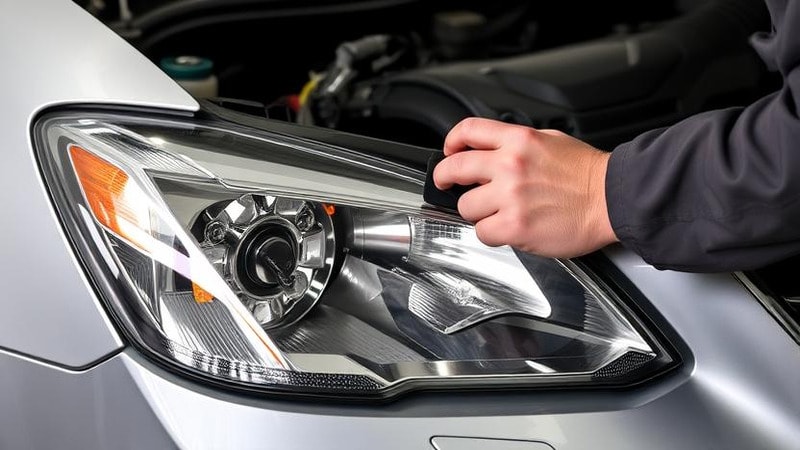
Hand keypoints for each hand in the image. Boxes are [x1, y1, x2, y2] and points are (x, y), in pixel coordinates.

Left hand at [433, 117, 617, 257]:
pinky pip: (482, 232)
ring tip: (497, 212)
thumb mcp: (551, 141)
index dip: (452, 142)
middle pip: (455, 168)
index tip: (449, 151)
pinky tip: (507, 229)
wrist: (613, 199)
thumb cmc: (588, 175)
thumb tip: (495, 151)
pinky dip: (491, 233)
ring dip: (477, 212)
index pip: (469, 130)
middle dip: (445, 178)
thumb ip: (518, 145)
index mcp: (519, 140)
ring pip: (466, 206)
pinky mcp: (514, 225)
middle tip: (447, 185)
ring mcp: (510, 196)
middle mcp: (510, 165)